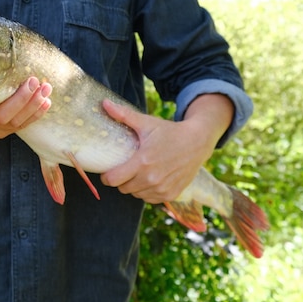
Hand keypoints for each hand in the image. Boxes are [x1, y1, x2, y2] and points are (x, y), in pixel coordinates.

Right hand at [0, 77, 51, 143]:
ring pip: (20, 122)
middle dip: (29, 100)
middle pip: (12, 118)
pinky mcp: (7, 131)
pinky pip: (24, 124)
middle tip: (42, 83)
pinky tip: (47, 102)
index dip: (18, 100)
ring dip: (36, 106)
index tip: (30, 82)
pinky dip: (36, 114)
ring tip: (48, 89)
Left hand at [100, 94, 233, 202]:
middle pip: (123, 188)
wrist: (198, 141)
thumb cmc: (169, 131)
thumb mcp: (146, 122)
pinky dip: (147, 192)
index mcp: (143, 162)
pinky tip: (150, 179)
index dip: (107, 176)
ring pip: (136, 195)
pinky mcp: (171, 195)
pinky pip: (149, 199)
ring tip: (138, 173)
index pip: (113, 180)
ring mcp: (162, 189)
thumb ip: (123, 115)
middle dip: (120, 180)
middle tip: (125, 169)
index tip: (108, 171)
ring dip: (134, 186)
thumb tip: (104, 103)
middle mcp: (152, 179)